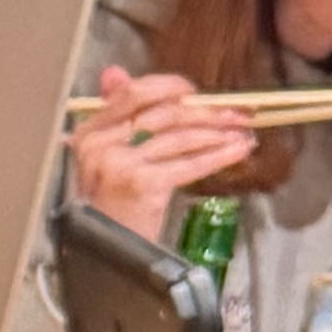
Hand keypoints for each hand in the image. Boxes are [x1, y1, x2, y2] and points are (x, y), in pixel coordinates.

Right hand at [67, 64, 265, 235]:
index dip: (170, 87)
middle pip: (164, 113)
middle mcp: (100, 145)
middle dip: (206, 112)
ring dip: (218, 133)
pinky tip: (238, 150)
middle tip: (236, 112)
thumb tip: (114, 72)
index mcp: (89, 132)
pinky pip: (189, 163)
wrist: (103, 258)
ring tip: (242, 132)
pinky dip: (218, 156)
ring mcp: (120, 165)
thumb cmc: (107, 209)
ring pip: (180, 137)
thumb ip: (112, 115)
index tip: (197, 94)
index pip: (133, 93)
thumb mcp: (105, 158)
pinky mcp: (142, 185)